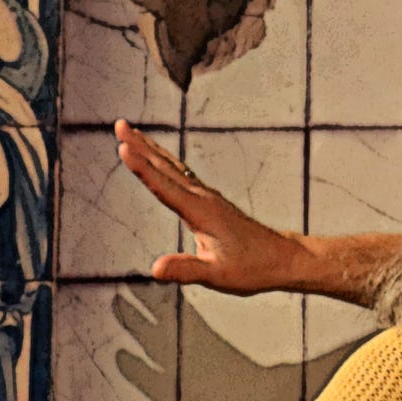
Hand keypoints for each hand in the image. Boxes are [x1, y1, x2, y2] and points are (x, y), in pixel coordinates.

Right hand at [115, 119, 311, 294]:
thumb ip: (186, 270)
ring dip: (152, 149)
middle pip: (166, 167)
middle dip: (141, 146)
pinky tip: (161, 159)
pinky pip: (183, 175)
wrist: (281, 259)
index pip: (164, 186)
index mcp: (200, 212)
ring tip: (132, 133)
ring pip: (175, 167)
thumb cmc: (251, 269)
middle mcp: (203, 198)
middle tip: (119, 124)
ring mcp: (208, 197)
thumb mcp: (217, 276)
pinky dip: (166, 162)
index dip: (142, 168)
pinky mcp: (211, 201)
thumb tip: (156, 269)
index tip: (122, 148)